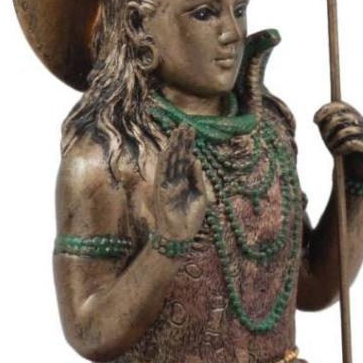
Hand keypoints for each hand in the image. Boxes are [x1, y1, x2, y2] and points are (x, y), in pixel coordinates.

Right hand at [153, 124, 207, 242]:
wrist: (181, 237)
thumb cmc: (190, 220)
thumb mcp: (201, 196)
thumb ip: (197, 178)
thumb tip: (196, 159)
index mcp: (183, 181)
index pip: (185, 159)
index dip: (188, 145)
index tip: (192, 130)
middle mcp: (174, 180)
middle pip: (178, 156)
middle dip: (181, 140)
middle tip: (186, 124)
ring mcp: (167, 185)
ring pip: (170, 161)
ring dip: (173, 146)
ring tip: (178, 131)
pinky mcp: (162, 191)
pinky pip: (163, 173)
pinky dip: (165, 161)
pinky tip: (168, 149)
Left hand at [313, 102, 362, 180]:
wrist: (355, 176)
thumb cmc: (341, 153)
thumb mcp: (330, 138)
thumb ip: (325, 126)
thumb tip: (318, 117)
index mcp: (354, 118)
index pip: (341, 105)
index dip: (326, 110)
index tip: (314, 120)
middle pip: (344, 117)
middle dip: (330, 127)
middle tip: (324, 139)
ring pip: (349, 130)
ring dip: (335, 139)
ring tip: (331, 148)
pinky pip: (354, 144)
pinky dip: (342, 148)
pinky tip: (337, 153)